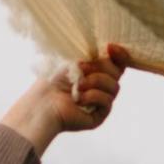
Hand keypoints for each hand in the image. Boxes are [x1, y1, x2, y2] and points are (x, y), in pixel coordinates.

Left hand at [2, 47, 131, 155]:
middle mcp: (102, 86)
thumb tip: (112, 48)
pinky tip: (79, 99)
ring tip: (78, 85)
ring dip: (95, 82)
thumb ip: (95, 54)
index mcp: (97, 70)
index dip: (119, 55)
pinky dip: (93, 96)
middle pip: (117, 73)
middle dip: (100, 67)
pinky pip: (107, 101)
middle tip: (80, 68)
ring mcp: (102, 101)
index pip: (117, 62)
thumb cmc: (54, 77)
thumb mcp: (75, 59)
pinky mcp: (100, 115)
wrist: (44, 101)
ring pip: (114, 87)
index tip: (110, 47)